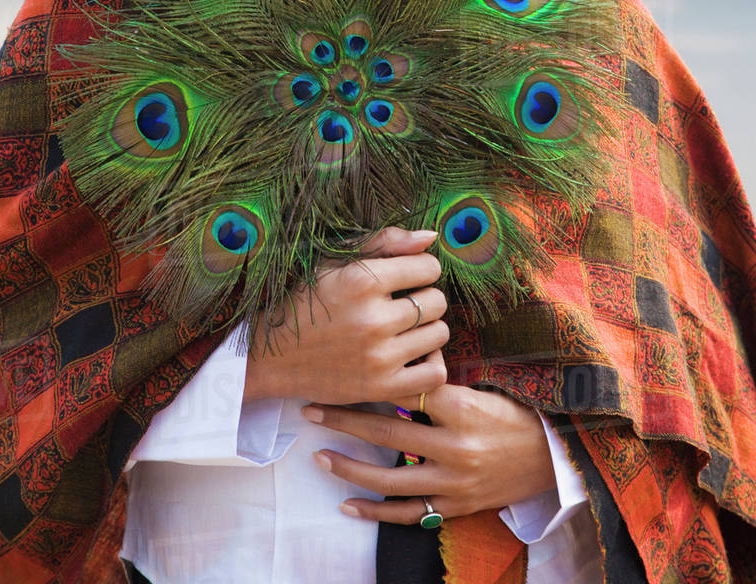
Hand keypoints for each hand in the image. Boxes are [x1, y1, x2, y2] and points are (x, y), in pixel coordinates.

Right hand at [244, 227, 449, 404]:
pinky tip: (413, 354)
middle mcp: (373, 318)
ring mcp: (378, 357)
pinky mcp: (380, 388)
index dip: (421, 269)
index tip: (407, 276)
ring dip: (428, 328)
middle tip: (403, 303)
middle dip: (425, 297)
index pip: (429, 268)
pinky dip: (430, 362)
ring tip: (407, 327)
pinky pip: (434, 374)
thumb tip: (432, 237)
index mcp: (362, 280)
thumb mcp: (335, 261)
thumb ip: (385, 242)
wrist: (272, 355)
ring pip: (439, 333)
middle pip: (437, 301)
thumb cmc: (305, 301)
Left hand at [301, 384, 556, 522]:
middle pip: (388, 432)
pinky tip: (347, 504)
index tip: (339, 371)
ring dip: (350, 467)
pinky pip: (408, 514)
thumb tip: (404, 349)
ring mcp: (453, 481)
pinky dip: (375, 512)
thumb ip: (441, 379)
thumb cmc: (513, 413)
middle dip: (345, 420)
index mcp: (461, 407)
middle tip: (310, 409)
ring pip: (391, 479)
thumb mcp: (481, 387)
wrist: (552, 458)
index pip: (405, 390)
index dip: (370, 381)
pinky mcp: (455, 507)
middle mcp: (455, 447)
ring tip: (319, 456)